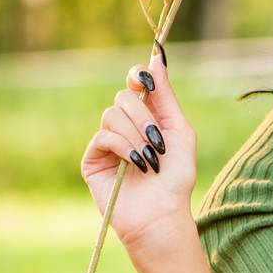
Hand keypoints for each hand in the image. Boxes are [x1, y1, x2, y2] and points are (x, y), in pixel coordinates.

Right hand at [80, 45, 195, 250]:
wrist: (162, 214)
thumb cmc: (176, 178)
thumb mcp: (179, 131)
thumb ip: (166, 96)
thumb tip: (157, 57)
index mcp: (147, 117)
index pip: (135, 83)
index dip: (138, 77)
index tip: (145, 81)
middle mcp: (125, 126)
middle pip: (123, 97)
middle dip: (144, 118)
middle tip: (158, 143)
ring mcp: (107, 142)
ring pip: (112, 114)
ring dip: (136, 136)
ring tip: (150, 160)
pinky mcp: (93, 159)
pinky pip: (103, 135)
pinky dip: (122, 146)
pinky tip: (136, 164)